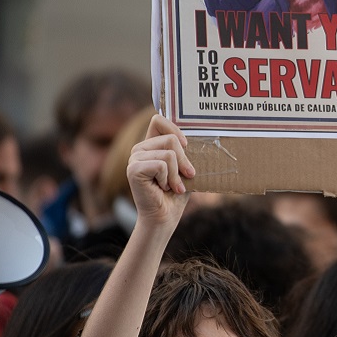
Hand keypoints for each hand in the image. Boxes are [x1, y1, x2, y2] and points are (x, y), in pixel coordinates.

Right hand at [126, 114, 194, 228]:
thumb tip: (203, 137)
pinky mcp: (133, 169)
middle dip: (185, 161)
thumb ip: (187, 151)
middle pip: (171, 139)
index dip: (174, 128)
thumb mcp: (186, 167)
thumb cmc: (177, 192)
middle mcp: (140, 149)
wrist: (165, 216)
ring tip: (172, 186)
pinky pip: (161, 165)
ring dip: (176, 174)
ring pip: (169, 153)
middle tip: (185, 177)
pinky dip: (168, 179)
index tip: (186, 145)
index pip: (158, 120)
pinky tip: (163, 188)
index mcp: (151, 145)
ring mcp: (134, 158)